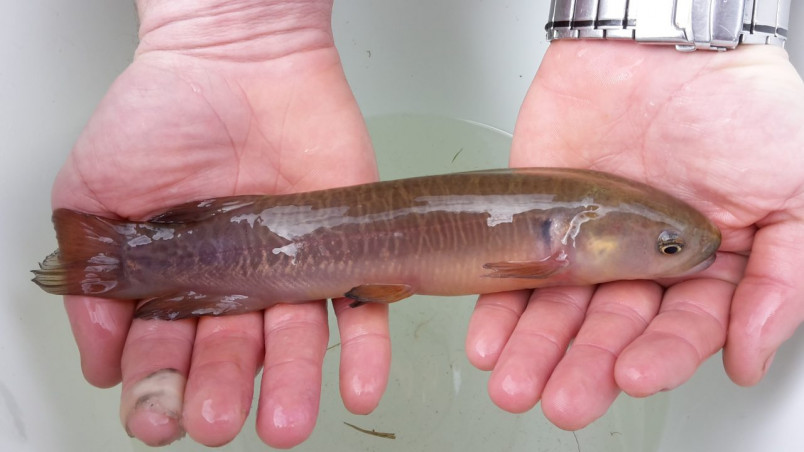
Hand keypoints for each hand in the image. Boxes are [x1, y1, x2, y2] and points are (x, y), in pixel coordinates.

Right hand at [55, 0, 388, 446]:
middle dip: (220, 391)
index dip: (157, 388)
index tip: (155, 416)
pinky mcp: (341, 249)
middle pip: (230, 355)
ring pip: (294, 342)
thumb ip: (92, 273)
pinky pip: (360, 308)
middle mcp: (233, 285)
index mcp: (175, 282)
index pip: (164, 353)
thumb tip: (98, 356)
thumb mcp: (94, 192)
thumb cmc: (162, 113)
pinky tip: (358, 386)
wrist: (236, 57)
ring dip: (289, 386)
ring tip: (284, 422)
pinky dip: (364, 351)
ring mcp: (289, 271)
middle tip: (215, 417)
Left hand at [466, 41, 803, 428]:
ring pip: (558, 313)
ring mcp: (586, 245)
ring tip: (515, 386)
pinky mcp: (538, 222)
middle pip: (611, 331)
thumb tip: (748, 354)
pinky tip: (491, 341)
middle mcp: (641, 265)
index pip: (680, 330)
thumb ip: (781, 278)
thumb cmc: (734, 105)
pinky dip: (500, 309)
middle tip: (564, 400)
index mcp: (703, 268)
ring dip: (536, 352)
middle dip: (586, 368)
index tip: (635, 376)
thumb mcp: (792, 191)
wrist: (657, 42)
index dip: (659, 357)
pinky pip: (514, 272)